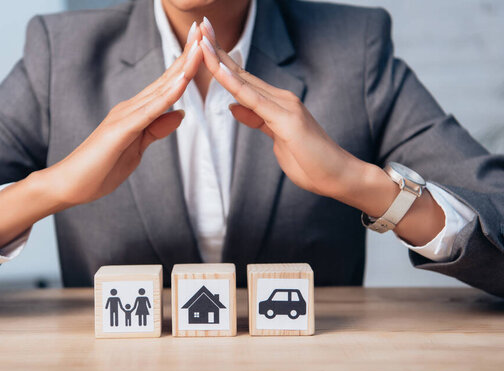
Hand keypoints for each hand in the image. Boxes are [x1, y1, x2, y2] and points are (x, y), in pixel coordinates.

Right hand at [46, 36, 202, 205]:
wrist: (70, 185)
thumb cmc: (100, 169)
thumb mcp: (137, 148)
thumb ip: (156, 130)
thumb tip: (180, 114)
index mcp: (136, 112)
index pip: (166, 85)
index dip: (186, 64)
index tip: (203, 44)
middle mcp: (130, 107)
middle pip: (166, 78)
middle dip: (187, 54)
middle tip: (204, 28)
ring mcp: (124, 116)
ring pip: (160, 89)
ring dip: (182, 67)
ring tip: (200, 45)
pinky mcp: (119, 130)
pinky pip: (149, 111)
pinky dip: (167, 95)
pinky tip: (182, 81)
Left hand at [198, 23, 364, 198]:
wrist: (338, 176)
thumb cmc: (310, 161)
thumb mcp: (276, 138)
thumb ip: (257, 120)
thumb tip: (233, 106)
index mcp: (276, 103)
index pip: (242, 78)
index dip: (222, 60)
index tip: (203, 42)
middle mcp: (281, 98)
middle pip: (241, 72)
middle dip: (218, 49)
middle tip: (200, 26)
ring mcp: (285, 106)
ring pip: (244, 81)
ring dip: (221, 60)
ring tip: (202, 40)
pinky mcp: (287, 120)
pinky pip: (254, 100)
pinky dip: (235, 84)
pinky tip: (221, 70)